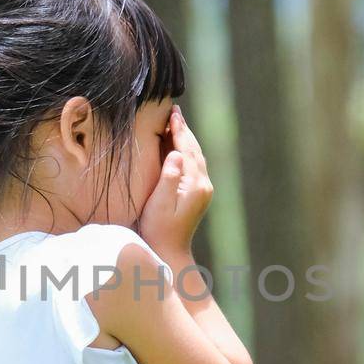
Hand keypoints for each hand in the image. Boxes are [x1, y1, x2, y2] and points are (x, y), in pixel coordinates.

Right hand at [139, 105, 211, 258]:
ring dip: (186, 139)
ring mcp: (203, 190)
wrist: (170, 253)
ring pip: (195, 157)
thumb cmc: (159, 230)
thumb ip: (168, 177)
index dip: (179, 130)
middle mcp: (204, 185)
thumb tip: (176, 153)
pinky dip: (186, 151)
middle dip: (184, 130)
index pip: (187, 150)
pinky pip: (193, 166)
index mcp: (196, 185)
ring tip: (175, 122)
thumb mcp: (159, 204)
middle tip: (174, 111)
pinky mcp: (199, 194)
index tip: (173, 113)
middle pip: (195, 150)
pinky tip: (177, 146)